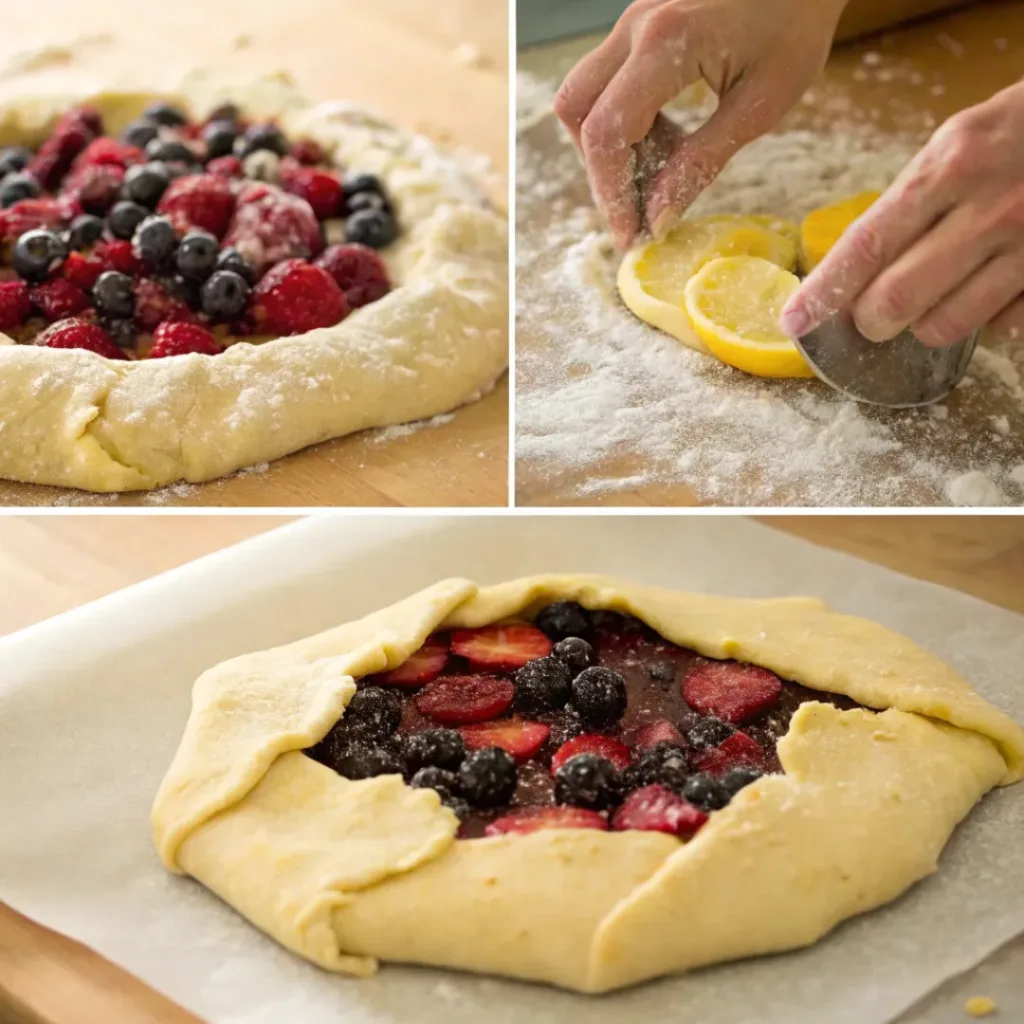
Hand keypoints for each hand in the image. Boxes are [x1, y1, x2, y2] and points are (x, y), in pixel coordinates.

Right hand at [554, 0, 846, 249]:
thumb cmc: (798, 24)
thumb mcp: (760, 106)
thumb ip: (702, 163)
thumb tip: (657, 217)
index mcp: (666, 42)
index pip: (607, 132)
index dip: (611, 193)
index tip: (629, 234)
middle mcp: (634, 26)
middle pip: (577, 113)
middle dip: (602, 172)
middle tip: (639, 209)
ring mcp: (631, 21)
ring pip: (583, 98)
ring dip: (610, 147)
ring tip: (661, 169)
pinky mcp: (637, 26)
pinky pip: (606, 84)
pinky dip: (624, 123)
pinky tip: (666, 139)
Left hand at [781, 80, 1023, 346]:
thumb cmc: (1021, 132)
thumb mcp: (958, 144)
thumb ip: (909, 203)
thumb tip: (853, 272)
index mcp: (950, 167)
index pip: (866, 246)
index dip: (823, 292)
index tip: (794, 320)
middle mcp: (989, 208)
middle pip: (895, 302)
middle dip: (871, 320)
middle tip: (874, 314)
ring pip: (944, 327)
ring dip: (927, 323)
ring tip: (941, 291)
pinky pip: (1002, 328)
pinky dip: (987, 319)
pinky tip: (994, 285)